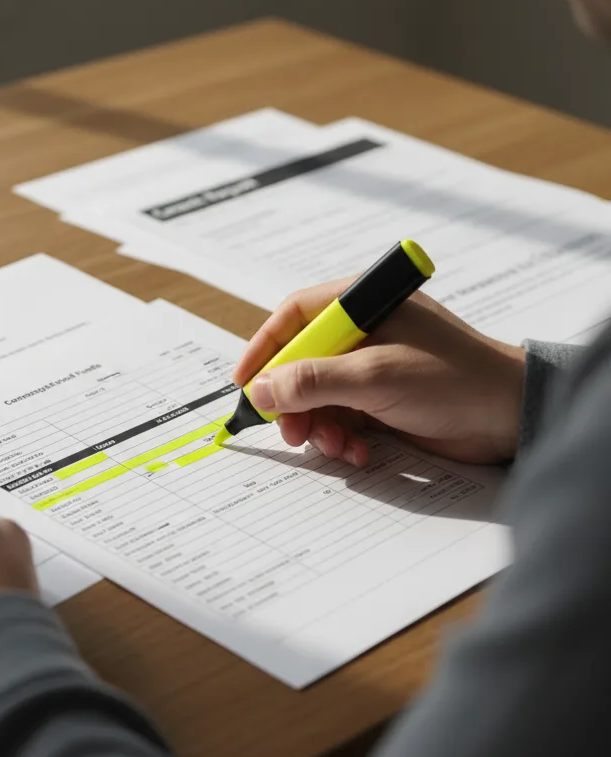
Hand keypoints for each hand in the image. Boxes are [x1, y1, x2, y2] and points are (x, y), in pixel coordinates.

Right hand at [233, 279, 525, 467]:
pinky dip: (343, 437)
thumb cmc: (452, 379)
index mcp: (363, 305)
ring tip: (334, 446)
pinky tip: (359, 452)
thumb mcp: (374, 377)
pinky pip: (344, 416)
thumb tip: (260, 388)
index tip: (245, 382)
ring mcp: (374, 366)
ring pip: (320, 395)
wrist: (511, 417)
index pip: (295, 316)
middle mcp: (365, 332)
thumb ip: (312, 381)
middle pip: (302, 362)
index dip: (265, 347)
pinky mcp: (385, 399)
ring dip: (319, 424)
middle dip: (293, 400)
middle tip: (289, 430)